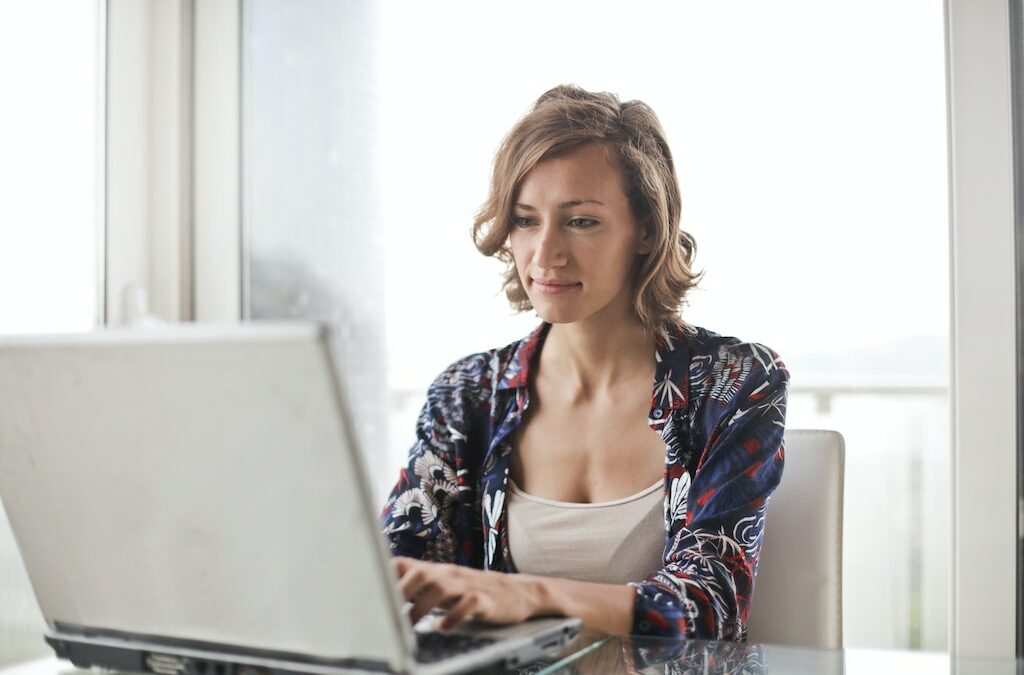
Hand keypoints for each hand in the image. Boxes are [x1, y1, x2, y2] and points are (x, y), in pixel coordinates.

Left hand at [392, 557, 546, 629]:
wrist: (518, 592)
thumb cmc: (473, 592)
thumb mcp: (444, 587)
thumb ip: (418, 589)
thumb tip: (383, 598)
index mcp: (436, 572)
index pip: (405, 564)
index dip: (385, 575)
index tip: (367, 591)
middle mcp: (450, 574)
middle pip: (420, 573)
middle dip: (401, 591)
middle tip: (387, 612)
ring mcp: (468, 585)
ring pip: (441, 587)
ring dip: (421, 607)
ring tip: (409, 625)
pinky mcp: (486, 600)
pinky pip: (469, 604)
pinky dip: (454, 617)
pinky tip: (443, 627)